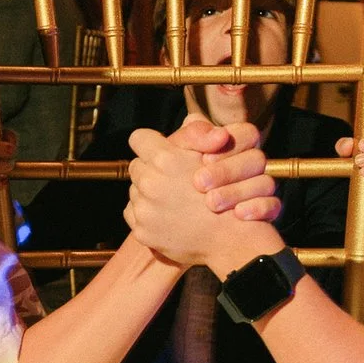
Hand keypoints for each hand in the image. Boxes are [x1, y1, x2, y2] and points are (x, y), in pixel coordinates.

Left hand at [126, 118, 283, 274]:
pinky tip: (167, 215)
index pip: (139, 138)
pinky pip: (133, 213)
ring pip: (134, 190)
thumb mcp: (214, 155)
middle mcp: (149, 183)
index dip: (151, 142)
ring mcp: (144, 209)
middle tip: (171, 178)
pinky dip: (146, 213)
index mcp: (165, 159)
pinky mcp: (142, 231)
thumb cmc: (227, 193)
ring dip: (149, 192)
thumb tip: (180, 125)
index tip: (160, 150)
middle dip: (151, 169)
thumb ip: (194, 135)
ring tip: (172, 199)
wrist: (230, 238)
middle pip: (137, 166)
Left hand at [168, 113, 282, 222]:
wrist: (178, 217)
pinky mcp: (265, 210)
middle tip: (200, 183)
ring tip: (211, 203)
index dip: (231, 146)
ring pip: (266, 183)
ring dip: (237, 191)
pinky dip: (257, 208)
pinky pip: (274, 205)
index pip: (248, 134)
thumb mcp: (176, 152)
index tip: (205, 159)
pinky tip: (238, 214)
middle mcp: (250, 164)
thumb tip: (221, 136)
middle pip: (257, 159)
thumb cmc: (173, 178)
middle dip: (227, 171)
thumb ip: (194, 135)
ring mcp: (260, 187)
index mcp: (233, 144)